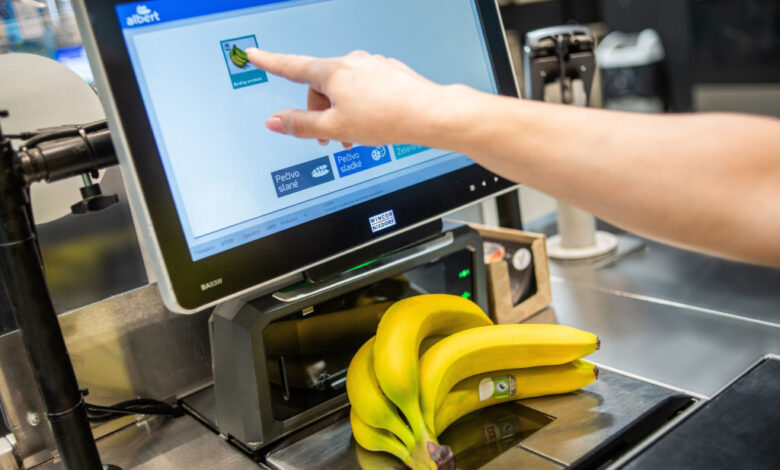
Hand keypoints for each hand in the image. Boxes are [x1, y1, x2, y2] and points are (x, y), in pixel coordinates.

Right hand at [245, 49, 448, 147]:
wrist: (428, 113)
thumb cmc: (386, 118)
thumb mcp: (335, 127)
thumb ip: (301, 125)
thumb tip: (274, 121)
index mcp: (332, 72)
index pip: (291, 66)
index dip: (269, 62)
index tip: (253, 55)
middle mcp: (351, 62)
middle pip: (321, 86)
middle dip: (321, 112)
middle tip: (330, 138)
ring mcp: (372, 65)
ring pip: (344, 89)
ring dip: (342, 112)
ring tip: (355, 136)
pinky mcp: (388, 73)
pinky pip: (364, 88)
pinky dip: (361, 106)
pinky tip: (374, 123)